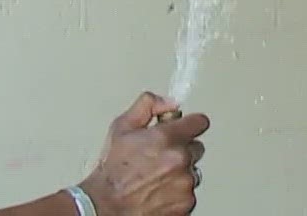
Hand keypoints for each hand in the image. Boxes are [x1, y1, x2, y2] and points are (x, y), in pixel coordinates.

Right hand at [81, 92, 207, 215]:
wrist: (107, 208)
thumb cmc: (112, 172)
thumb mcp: (121, 128)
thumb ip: (148, 106)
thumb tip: (169, 102)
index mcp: (167, 138)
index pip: (199, 122)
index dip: (189, 124)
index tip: (184, 128)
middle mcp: (180, 160)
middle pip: (196, 148)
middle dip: (181, 150)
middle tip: (159, 157)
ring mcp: (185, 183)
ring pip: (192, 172)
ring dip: (180, 173)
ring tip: (155, 178)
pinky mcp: (186, 204)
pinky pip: (189, 193)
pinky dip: (177, 193)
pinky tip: (158, 192)